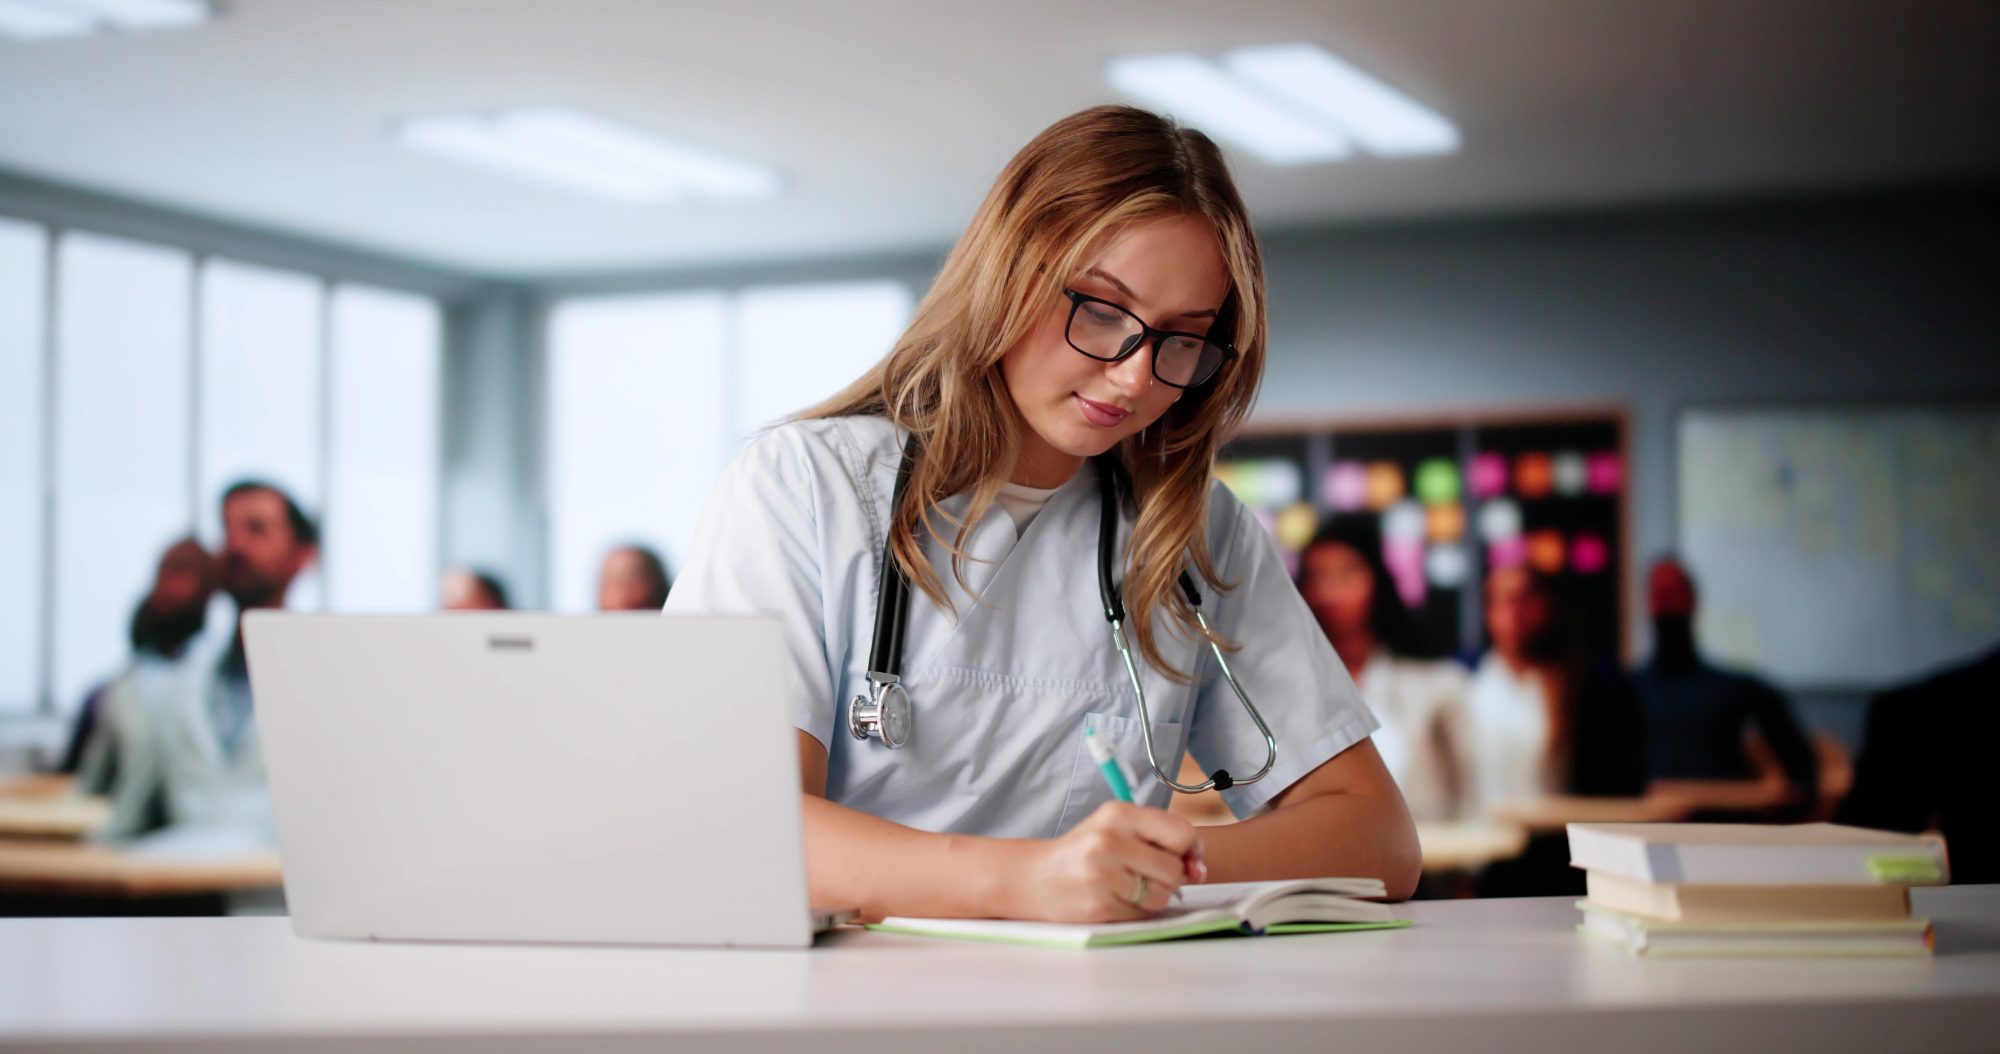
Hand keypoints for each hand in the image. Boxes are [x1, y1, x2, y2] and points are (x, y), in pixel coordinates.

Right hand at [1000, 802, 1201, 922]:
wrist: (1033, 878)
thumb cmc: (1082, 853)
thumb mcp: (1116, 829)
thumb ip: (1160, 839)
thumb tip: (1197, 869)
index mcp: (1118, 814)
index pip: (1181, 831)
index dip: (1190, 849)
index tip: (1184, 857)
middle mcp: (1109, 840)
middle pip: (1175, 868)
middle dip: (1168, 877)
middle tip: (1144, 873)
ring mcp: (1102, 874)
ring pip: (1162, 895)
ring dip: (1153, 896)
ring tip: (1126, 886)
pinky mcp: (1098, 905)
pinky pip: (1142, 914)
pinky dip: (1135, 911)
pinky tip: (1114, 899)